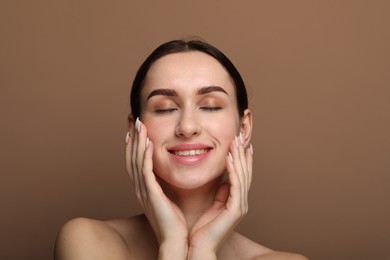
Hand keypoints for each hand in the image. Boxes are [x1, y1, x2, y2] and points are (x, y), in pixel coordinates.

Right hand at [125, 118, 187, 257]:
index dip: (135, 144)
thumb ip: (167, 184)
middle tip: (133, 120)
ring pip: (137, 161)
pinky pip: (146, 172)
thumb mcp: (169, 198)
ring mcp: (144, 191)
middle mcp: (140, 188)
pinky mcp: (151, 195)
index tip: (137, 128)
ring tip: (139, 125)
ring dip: (137, 142)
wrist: (176, 241)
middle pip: (132, 157)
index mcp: (145, 188)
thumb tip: (175, 169)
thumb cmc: (175, 221)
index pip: (136, 161)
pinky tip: (148, 144)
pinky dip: (145, 157)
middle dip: (132, 138)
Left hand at [187, 134, 252, 258]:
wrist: (198, 247)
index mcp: (236, 201)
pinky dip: (233, 170)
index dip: (241, 158)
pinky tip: (229, 158)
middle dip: (243, 152)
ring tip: (236, 141)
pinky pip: (236, 185)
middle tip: (240, 134)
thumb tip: (223, 179)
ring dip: (239, 157)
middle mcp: (241, 202)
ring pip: (242, 176)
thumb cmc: (202, 228)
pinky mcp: (235, 209)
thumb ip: (220, 192)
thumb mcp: (213, 205)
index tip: (239, 142)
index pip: (241, 174)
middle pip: (245, 172)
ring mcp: (240, 206)